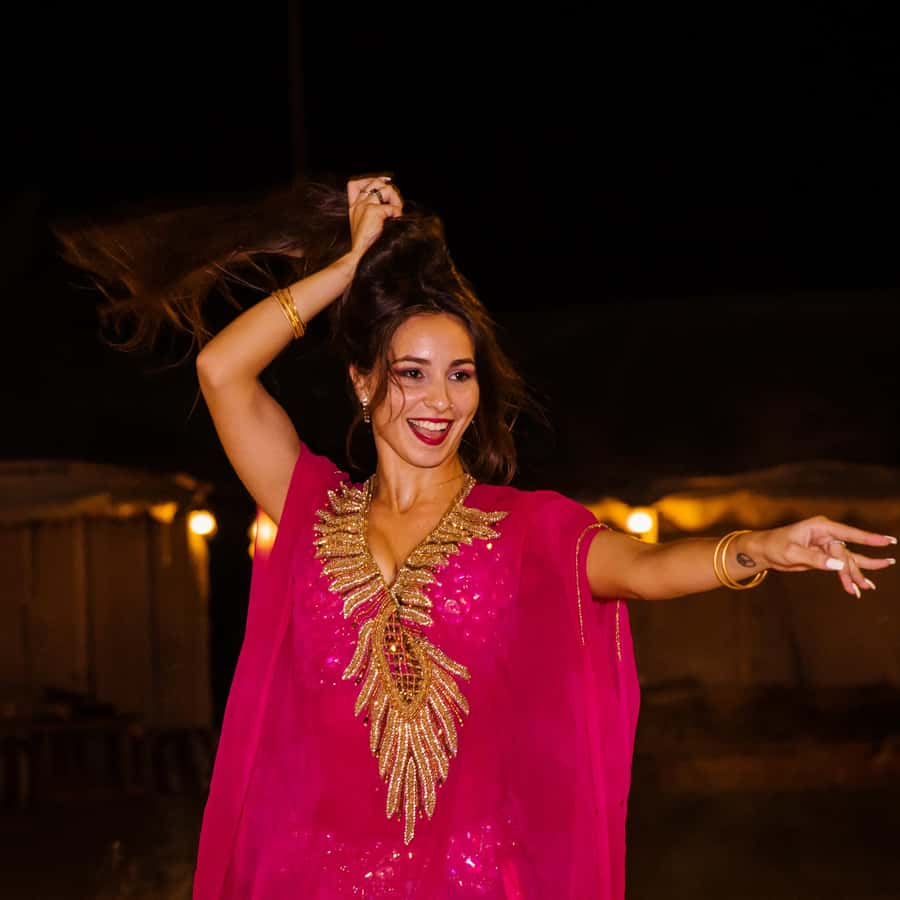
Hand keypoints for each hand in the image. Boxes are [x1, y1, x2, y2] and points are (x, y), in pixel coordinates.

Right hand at [346, 174, 402, 259]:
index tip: (384, 182)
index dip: (370, 180)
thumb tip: (389, 205)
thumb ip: (372, 213)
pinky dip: (397, 213)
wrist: (359, 256)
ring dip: (396, 200)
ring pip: (385, 190)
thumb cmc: (365, 245)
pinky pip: (392, 207)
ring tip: (397, 213)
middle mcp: (358, 204)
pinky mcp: (373, 212)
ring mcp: (365, 207)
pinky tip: (395, 221)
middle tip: (396, 204)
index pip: (354, 184)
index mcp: (353, 207)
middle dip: (389, 190)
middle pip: (375, 182)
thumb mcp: (364, 226)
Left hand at [753, 516, 896, 596]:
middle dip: (854, 570)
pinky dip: (846, 577)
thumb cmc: (774, 546)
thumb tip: (839, 564)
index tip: (887, 541)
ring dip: (854, 575)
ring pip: (847, 561)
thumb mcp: (792, 552)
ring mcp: (826, 546)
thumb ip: (816, 559)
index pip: (848, 533)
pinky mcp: (824, 556)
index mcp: (820, 527)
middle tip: (865, 584)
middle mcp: (827, 535)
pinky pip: (840, 567)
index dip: (869, 538)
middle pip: (847, 553)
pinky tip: (856, 587)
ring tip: (868, 587)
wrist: (763, 551)